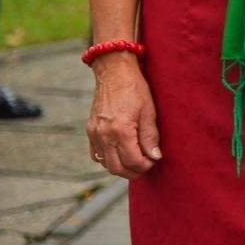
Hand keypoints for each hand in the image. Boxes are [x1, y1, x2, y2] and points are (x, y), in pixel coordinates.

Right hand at [85, 53, 160, 178]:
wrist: (114, 72)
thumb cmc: (134, 88)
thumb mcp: (149, 111)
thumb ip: (150, 136)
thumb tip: (154, 156)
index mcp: (120, 130)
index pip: (132, 161)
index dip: (145, 165)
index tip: (154, 161)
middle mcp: (103, 135)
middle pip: (117, 168)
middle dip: (133, 171)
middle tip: (145, 166)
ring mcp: (94, 134)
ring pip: (105, 163)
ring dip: (120, 167)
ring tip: (135, 161)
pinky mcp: (90, 130)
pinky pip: (96, 154)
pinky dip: (108, 159)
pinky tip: (119, 154)